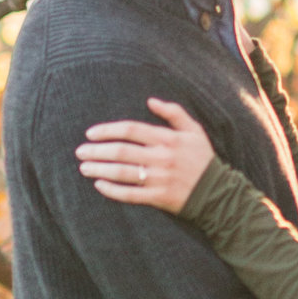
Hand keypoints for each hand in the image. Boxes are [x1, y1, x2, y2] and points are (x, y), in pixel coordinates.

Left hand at [75, 100, 215, 213]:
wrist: (217, 193)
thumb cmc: (202, 159)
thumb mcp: (194, 130)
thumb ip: (174, 112)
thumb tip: (150, 100)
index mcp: (168, 139)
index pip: (131, 130)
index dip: (107, 130)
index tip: (90, 133)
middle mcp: (161, 157)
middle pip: (121, 151)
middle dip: (96, 151)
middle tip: (80, 152)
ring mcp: (159, 179)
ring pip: (122, 172)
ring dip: (99, 169)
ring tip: (84, 168)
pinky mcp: (158, 198)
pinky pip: (130, 194)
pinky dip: (112, 190)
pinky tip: (99, 185)